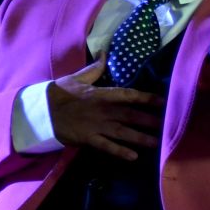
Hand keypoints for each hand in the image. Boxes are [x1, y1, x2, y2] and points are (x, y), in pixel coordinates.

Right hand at [47, 59, 162, 160]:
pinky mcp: (88, 138)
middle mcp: (103, 110)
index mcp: (101, 94)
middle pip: (131, 115)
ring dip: (141, 138)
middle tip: (168, 126)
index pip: (128, 95)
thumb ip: (95, 68)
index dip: (147, 98)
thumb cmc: (60, 93)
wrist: (41, 110)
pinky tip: (133, 157)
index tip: (163, 101)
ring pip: (123, 132)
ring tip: (157, 143)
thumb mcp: (77, 77)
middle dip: (150, 120)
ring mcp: (96, 125)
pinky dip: (120, 151)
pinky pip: (107, 146)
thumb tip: (104, 53)